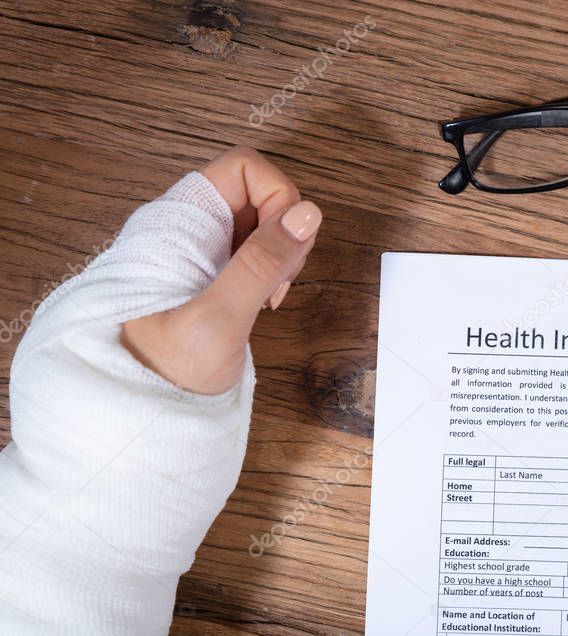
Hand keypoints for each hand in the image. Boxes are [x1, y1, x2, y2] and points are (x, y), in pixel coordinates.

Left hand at [122, 146, 321, 393]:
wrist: (141, 413)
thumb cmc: (163, 371)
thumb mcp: (218, 318)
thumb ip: (261, 264)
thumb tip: (306, 214)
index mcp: (179, 223)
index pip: (244, 168)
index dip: (277, 196)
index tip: (281, 246)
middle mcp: (190, 229)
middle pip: (259, 192)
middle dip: (284, 229)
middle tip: (277, 279)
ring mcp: (203, 252)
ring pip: (262, 222)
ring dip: (281, 254)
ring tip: (268, 297)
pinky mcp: (215, 276)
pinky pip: (256, 252)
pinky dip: (272, 272)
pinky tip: (262, 303)